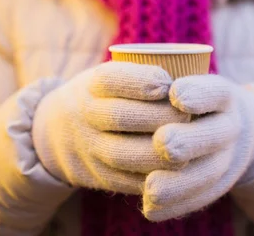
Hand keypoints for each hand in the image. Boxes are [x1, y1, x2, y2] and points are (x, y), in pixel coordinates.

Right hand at [32, 62, 188, 194]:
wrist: (58, 134)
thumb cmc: (106, 97)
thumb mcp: (112, 77)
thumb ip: (144, 76)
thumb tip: (195, 71)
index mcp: (92, 85)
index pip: (110, 79)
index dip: (140, 81)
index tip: (167, 83)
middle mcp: (86, 115)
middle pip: (119, 116)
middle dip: (158, 117)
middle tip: (188, 116)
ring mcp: (90, 148)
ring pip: (123, 154)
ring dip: (158, 153)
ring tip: (187, 149)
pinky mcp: (100, 177)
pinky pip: (126, 182)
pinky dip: (153, 179)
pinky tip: (177, 173)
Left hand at [143, 75, 253, 220]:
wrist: (226, 127)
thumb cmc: (188, 96)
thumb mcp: (182, 80)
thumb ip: (157, 82)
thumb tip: (142, 89)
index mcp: (222, 96)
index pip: (215, 92)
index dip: (198, 93)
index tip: (175, 94)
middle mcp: (229, 126)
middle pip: (212, 135)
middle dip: (187, 141)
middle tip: (162, 143)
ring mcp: (226, 157)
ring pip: (207, 173)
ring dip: (179, 183)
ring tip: (151, 188)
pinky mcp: (217, 184)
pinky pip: (199, 199)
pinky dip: (174, 205)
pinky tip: (150, 209)